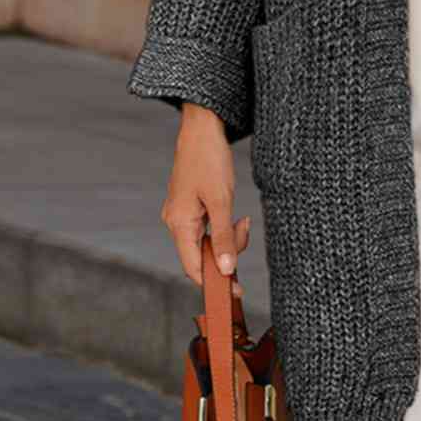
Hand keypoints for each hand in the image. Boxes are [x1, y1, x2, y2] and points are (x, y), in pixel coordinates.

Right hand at [162, 108, 251, 297]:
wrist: (202, 128)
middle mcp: (175, 222)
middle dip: (226, 252)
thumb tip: (225, 270)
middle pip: (200, 256)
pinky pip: (205, 228)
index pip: (193, 268)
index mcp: (179, 224)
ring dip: (227, 238)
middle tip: (245, 231)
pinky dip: (222, 227)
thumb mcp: (221, 200)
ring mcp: (181, 214)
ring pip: (205, 241)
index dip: (214, 282)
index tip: (235, 292)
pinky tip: (234, 216)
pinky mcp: (189, 206)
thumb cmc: (209, 160)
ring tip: (242, 219)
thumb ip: (223, 237)